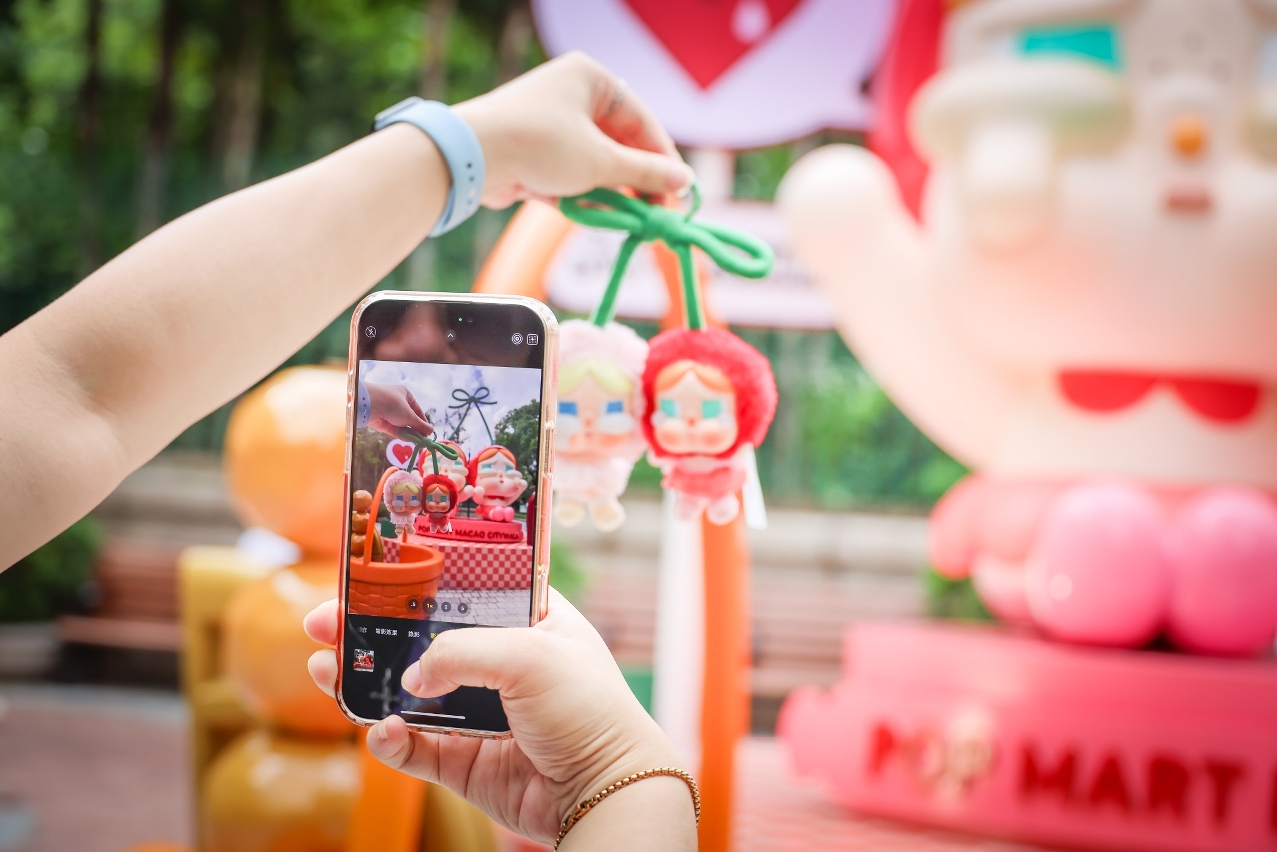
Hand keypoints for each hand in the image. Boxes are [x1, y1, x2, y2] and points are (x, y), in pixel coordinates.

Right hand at [304, 590, 689, 844]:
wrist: (606, 790)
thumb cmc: (589, 709)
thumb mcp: (530, 654)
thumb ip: (461, 651)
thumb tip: (412, 676)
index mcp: (527, 621)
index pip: (461, 589)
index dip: (413, 580)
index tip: (367, 574)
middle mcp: (501, 664)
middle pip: (421, 640)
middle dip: (370, 631)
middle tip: (323, 624)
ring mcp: (481, 714)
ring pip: (407, 694)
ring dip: (365, 683)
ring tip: (324, 671)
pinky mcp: (467, 763)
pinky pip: (414, 748)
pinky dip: (391, 740)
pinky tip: (383, 732)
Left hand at [366, 382, 432, 436]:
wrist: (368, 405)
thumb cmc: (392, 404)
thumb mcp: (409, 415)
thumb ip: (421, 425)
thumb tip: (431, 431)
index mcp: (405, 395)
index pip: (417, 410)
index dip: (423, 421)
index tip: (428, 431)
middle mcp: (397, 403)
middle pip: (410, 418)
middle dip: (417, 428)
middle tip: (424, 439)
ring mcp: (389, 413)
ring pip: (403, 425)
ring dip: (410, 433)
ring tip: (419, 442)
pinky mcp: (383, 422)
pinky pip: (395, 430)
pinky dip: (402, 435)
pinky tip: (410, 441)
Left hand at [454, 52, 693, 208]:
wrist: (472, 159)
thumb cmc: (540, 145)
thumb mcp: (601, 162)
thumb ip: (645, 173)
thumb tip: (683, 181)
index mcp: (591, 80)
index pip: (642, 121)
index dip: (663, 160)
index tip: (679, 193)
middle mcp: (571, 96)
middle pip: (619, 144)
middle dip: (637, 182)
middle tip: (658, 214)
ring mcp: (550, 126)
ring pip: (595, 164)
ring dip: (612, 193)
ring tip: (631, 220)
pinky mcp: (533, 154)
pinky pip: (571, 176)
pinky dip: (583, 197)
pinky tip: (597, 217)